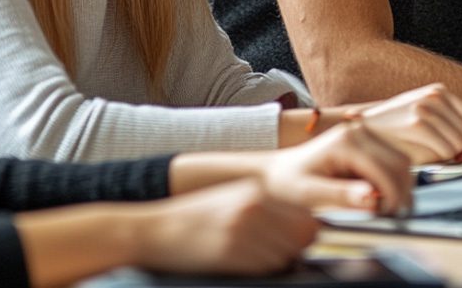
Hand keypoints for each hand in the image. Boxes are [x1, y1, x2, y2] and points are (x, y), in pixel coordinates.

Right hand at [132, 179, 318, 275]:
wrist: (154, 231)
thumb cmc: (193, 219)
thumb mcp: (233, 200)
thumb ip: (267, 209)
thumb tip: (303, 228)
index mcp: (257, 191)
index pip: (307, 217)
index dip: (305, 234)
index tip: (295, 242)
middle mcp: (254, 206)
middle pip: (303, 237)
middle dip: (295, 250)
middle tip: (274, 254)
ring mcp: (243, 228)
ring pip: (287, 256)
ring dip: (278, 263)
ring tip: (252, 258)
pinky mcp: (231, 252)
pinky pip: (265, 268)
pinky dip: (260, 271)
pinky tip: (241, 264)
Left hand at [260, 120, 412, 214]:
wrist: (278, 172)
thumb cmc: (289, 183)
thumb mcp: (310, 194)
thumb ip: (341, 196)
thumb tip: (372, 198)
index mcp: (346, 142)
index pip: (386, 169)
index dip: (392, 197)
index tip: (387, 218)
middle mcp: (358, 131)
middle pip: (400, 163)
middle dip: (399, 193)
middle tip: (388, 217)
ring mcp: (364, 134)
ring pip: (402, 162)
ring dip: (399, 187)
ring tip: (382, 209)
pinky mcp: (368, 141)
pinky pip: (393, 162)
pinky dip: (393, 182)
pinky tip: (378, 197)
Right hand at [330, 83, 461, 164]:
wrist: (363, 132)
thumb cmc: (394, 132)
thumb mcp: (425, 121)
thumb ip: (449, 127)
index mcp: (440, 92)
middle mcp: (435, 95)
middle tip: (443, 161)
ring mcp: (426, 107)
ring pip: (460, 144)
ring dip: (448, 157)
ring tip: (427, 157)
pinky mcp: (418, 122)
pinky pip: (446, 151)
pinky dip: (438, 160)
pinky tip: (421, 158)